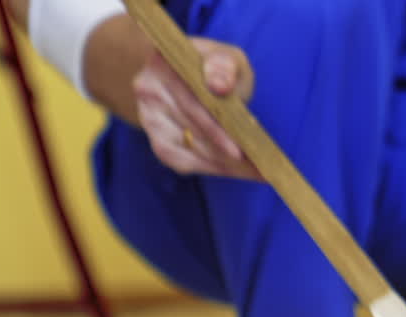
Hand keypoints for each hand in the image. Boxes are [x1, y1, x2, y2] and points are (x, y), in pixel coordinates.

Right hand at [133, 38, 260, 179]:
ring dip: (220, 164)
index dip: (215, 129)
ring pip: (185, 150)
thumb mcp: (227, 57)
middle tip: (257, 166)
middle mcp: (148, 90)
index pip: (190, 102)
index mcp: (163, 63)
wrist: (194, 78)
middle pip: (190, 129)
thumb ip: (225, 65)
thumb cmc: (216, 69)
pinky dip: (209, 168)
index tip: (239, 151)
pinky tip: (232, 169)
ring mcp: (148, 117)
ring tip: (251, 170)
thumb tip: (219, 85)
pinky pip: (180, 161)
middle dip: (225, 150)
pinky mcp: (156, 139)